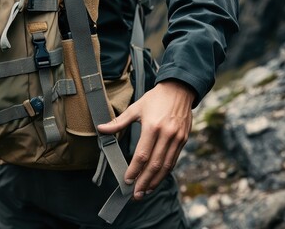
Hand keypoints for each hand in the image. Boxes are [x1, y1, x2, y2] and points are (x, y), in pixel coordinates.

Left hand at [97, 79, 195, 199]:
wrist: (180, 89)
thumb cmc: (156, 98)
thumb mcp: (135, 107)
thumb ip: (118, 122)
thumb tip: (101, 129)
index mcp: (152, 126)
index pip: (142, 154)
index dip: (134, 170)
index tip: (127, 181)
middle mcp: (166, 134)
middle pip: (154, 164)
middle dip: (144, 181)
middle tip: (135, 194)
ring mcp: (177, 138)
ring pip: (165, 166)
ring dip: (155, 181)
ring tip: (145, 192)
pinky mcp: (183, 140)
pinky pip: (173, 161)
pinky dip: (165, 173)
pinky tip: (156, 180)